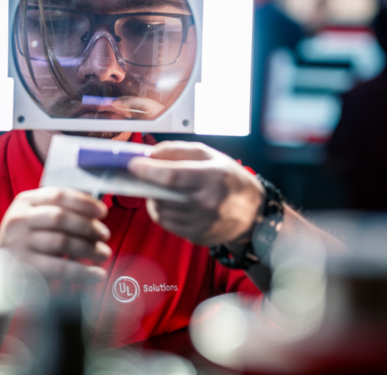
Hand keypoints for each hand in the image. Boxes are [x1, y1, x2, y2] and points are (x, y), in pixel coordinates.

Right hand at [0, 187, 110, 282]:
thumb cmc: (28, 243)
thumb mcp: (37, 220)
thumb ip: (61, 211)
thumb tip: (97, 211)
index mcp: (25, 201)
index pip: (58, 194)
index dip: (84, 202)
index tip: (103, 211)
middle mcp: (18, 219)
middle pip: (60, 217)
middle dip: (88, 226)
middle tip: (105, 235)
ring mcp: (17, 243)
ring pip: (62, 242)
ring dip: (89, 248)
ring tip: (104, 253)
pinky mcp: (21, 268)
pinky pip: (59, 268)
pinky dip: (82, 271)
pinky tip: (97, 274)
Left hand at [128, 142, 264, 246]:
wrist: (252, 213)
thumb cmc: (231, 180)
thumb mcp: (211, 156)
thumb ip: (179, 151)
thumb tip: (150, 154)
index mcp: (213, 177)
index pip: (172, 176)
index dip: (148, 170)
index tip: (133, 164)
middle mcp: (209, 203)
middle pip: (163, 195)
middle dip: (148, 183)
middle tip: (146, 174)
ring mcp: (202, 223)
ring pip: (161, 211)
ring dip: (155, 198)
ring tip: (164, 189)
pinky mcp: (197, 236)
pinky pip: (167, 224)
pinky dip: (162, 212)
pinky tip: (172, 203)